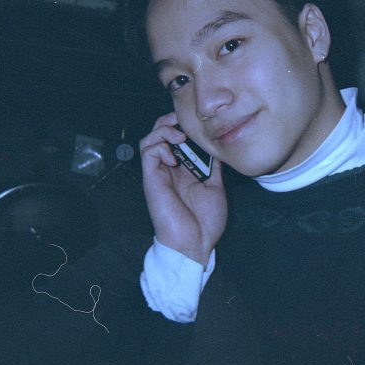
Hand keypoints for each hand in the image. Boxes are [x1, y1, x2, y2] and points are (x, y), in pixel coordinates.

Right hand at [139, 112, 226, 266]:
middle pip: (160, 134)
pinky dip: (159, 145)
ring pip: (149, 140)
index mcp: (184, 170)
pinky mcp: (151, 179)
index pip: (177, 140)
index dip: (183, 126)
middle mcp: (169, 169)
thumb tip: (217, 150)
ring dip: (162, 130)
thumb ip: (213, 168)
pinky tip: (173, 154)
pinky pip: (147, 153)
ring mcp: (159, 173)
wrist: (195, 244)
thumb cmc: (205, 222)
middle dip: (169, 122)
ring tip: (178, 135)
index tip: (197, 122)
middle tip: (183, 119)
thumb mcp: (215, 188)